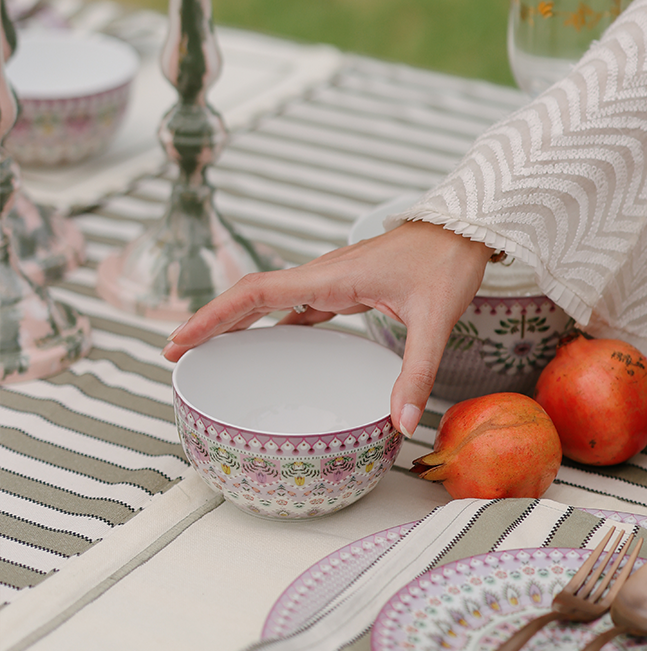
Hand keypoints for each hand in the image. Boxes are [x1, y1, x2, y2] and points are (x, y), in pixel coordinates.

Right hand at [162, 222, 490, 436]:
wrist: (469, 227)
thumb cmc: (448, 263)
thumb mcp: (435, 320)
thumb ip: (416, 372)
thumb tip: (401, 423)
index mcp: (332, 278)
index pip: (256, 293)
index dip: (213, 316)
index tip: (178, 341)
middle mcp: (325, 275)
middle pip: (252, 295)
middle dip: (211, 322)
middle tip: (174, 354)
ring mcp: (336, 279)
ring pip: (273, 299)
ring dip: (238, 321)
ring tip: (209, 351)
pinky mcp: (350, 285)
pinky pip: (300, 304)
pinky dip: (275, 322)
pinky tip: (273, 344)